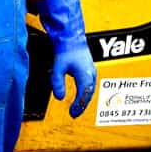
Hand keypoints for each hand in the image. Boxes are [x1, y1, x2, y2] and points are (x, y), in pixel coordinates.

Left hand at [36, 0, 97, 118]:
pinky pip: (90, 85)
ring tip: (77, 108)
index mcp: (85, 75)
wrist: (72, 37)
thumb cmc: (66, 50)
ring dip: (85, 100)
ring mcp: (92, 71)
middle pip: (89, 95)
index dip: (78, 106)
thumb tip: (59, 97)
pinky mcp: (90, 69)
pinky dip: (86, 93)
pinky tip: (81, 96)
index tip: (72, 113)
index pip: (84, 96)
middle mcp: (91, 74)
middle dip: (82, 106)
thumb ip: (57, 83)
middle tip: (74, 114)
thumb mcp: (58, 68)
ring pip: (91, 91)